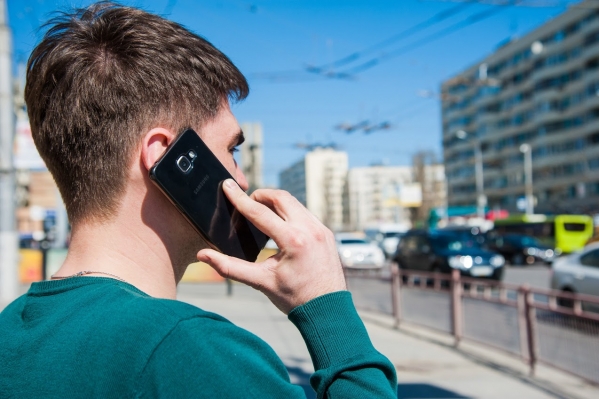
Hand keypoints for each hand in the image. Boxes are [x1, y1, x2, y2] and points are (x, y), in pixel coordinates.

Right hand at [197, 179, 346, 313]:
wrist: (327, 310)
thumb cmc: (295, 298)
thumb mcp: (261, 282)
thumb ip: (230, 267)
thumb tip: (203, 255)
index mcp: (293, 240)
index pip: (260, 212)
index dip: (240, 199)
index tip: (228, 186)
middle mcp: (310, 229)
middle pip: (280, 197)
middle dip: (260, 195)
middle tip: (246, 202)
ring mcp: (321, 229)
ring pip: (294, 203)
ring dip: (276, 203)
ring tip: (260, 212)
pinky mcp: (326, 232)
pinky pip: (305, 213)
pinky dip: (290, 213)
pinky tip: (280, 223)